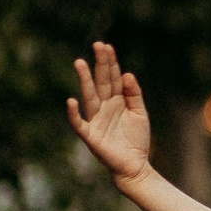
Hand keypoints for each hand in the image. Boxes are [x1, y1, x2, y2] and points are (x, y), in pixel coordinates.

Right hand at [66, 42, 154, 185]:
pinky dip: (74, 113)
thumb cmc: (136, 139)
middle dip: (99, 64)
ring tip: (80, 63)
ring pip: (89, 96)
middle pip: (101, 82)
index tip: (106, 46)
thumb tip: (126, 74)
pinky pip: (80, 123)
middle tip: (97, 45)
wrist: (135, 165)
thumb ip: (133, 94)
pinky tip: (71, 101)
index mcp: (116, 100)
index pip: (111, 77)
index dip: (110, 62)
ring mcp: (96, 119)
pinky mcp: (91, 135)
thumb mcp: (139, 112)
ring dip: (84, 80)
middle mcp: (104, 107)